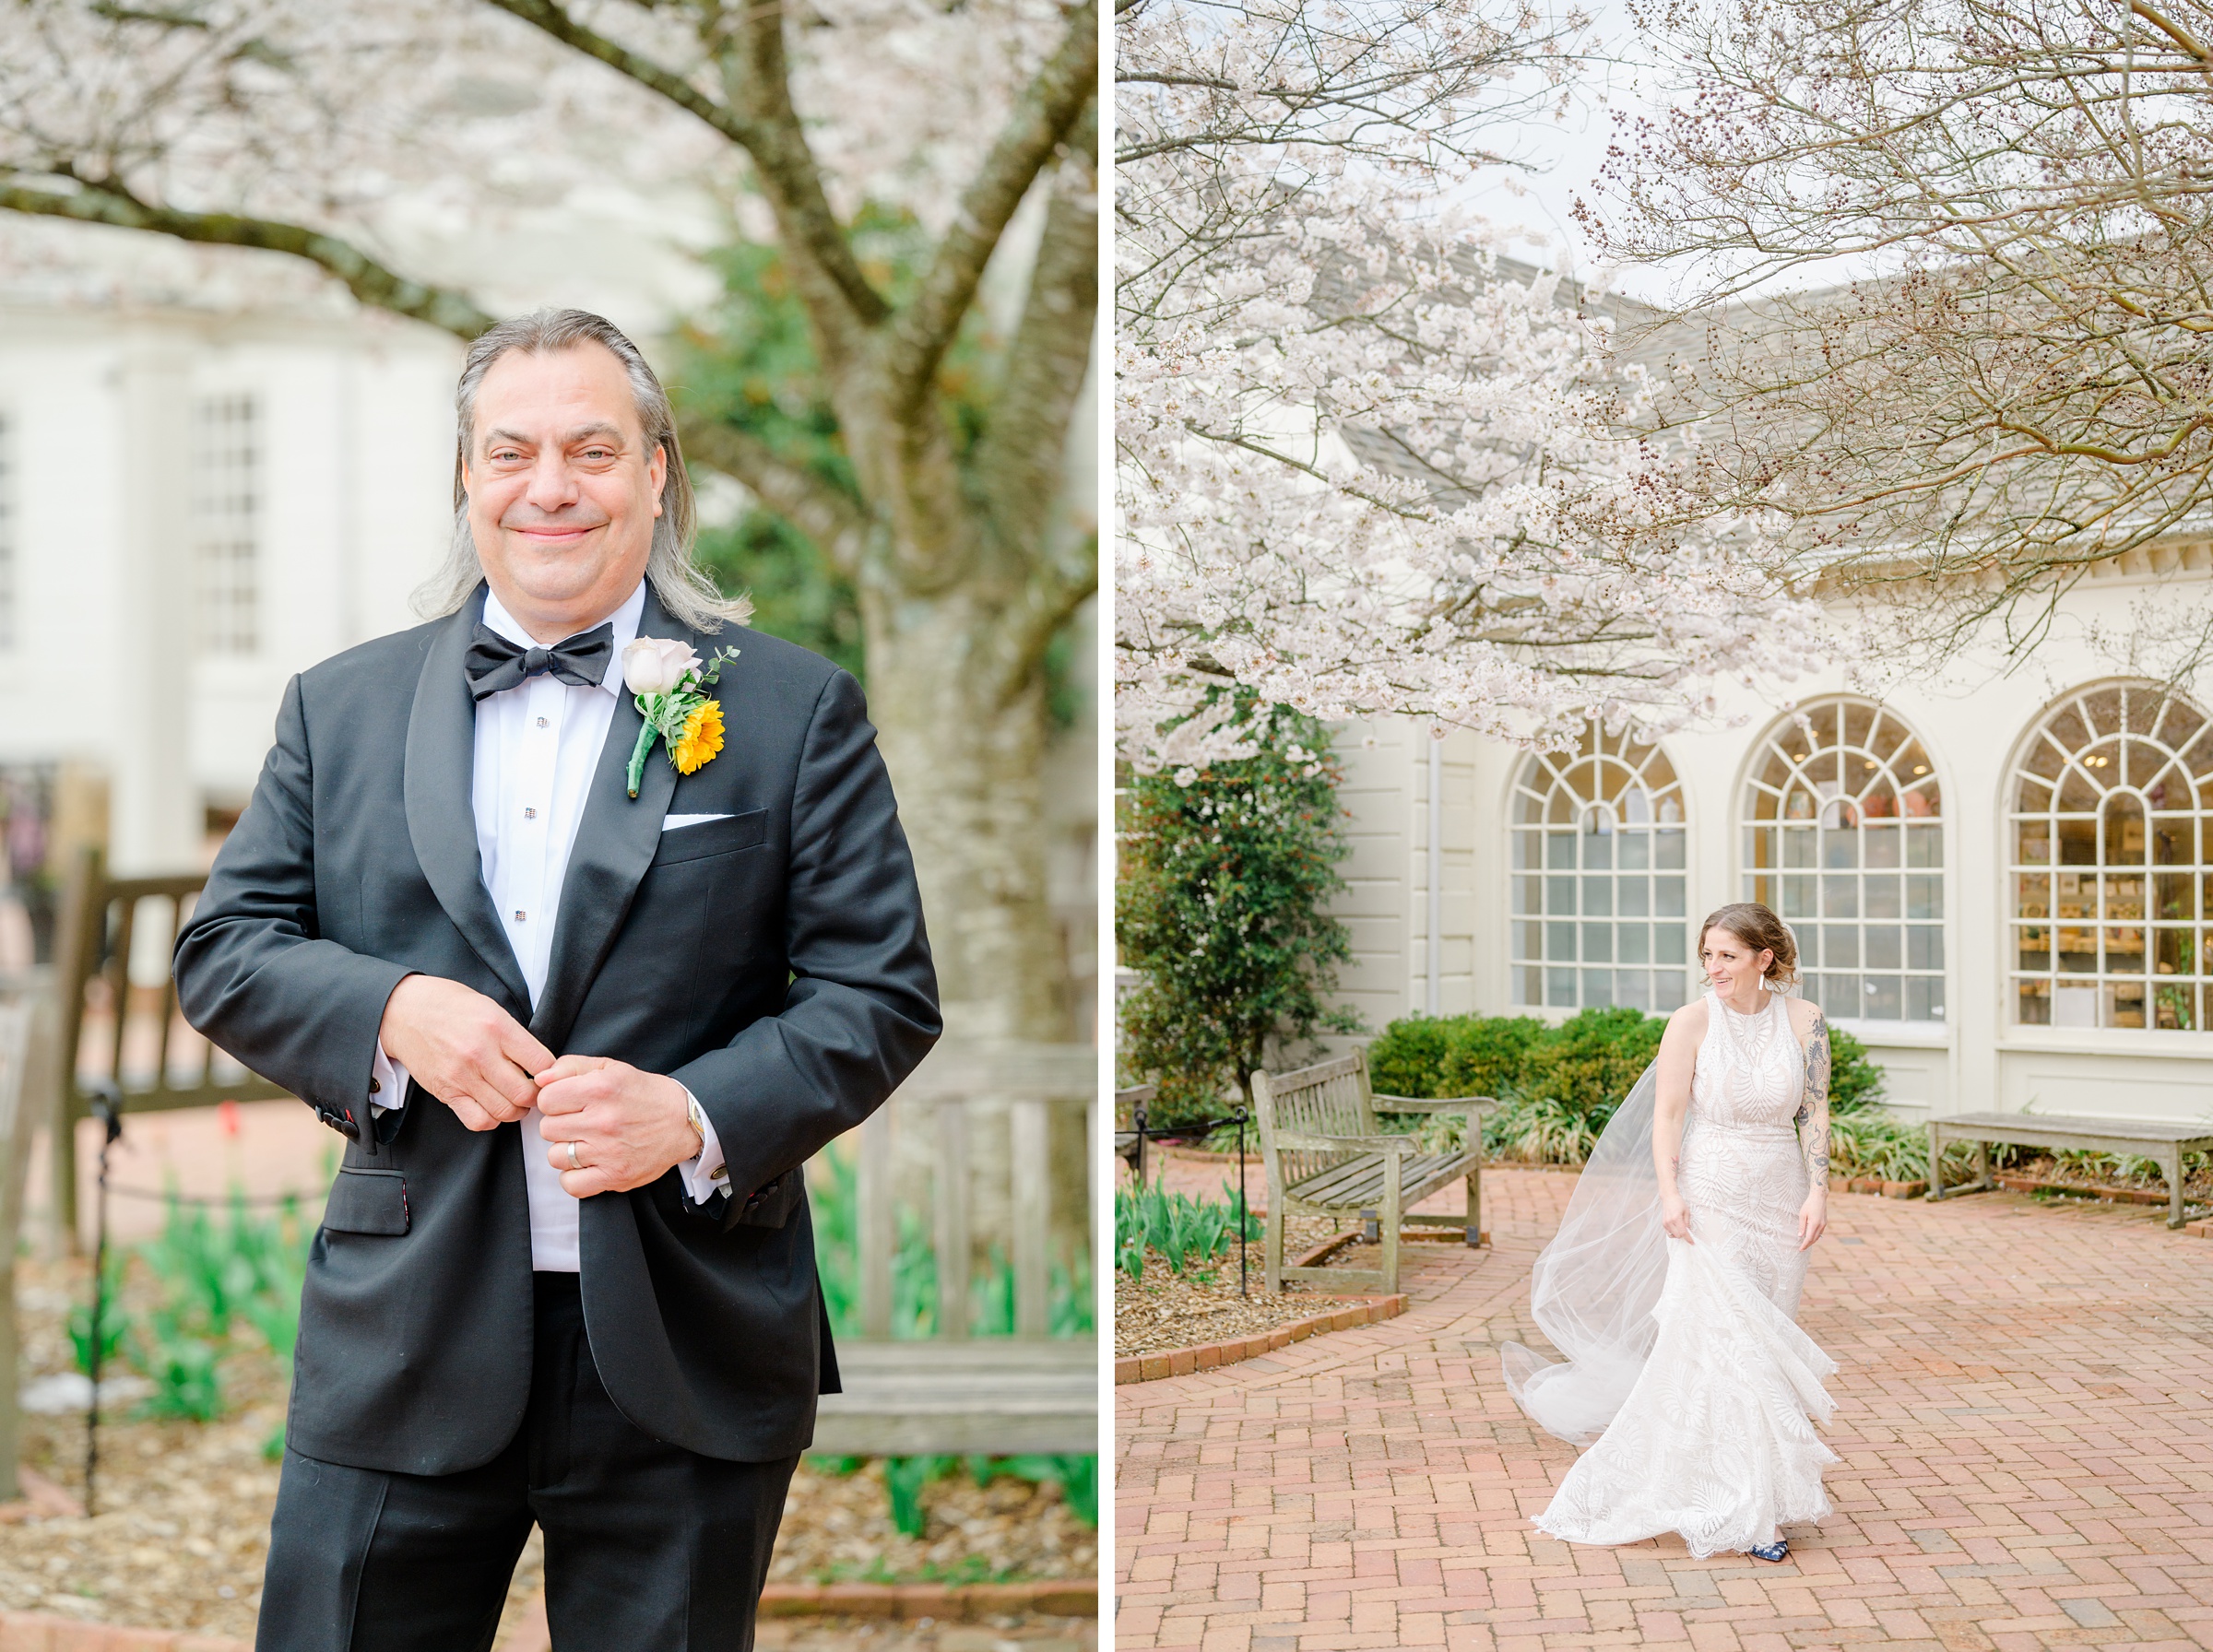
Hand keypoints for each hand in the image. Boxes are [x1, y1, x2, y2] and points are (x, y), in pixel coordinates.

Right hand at [378, 974, 552, 1131]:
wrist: (404, 1011)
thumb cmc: (450, 1006)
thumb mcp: (490, 1008)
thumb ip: (515, 1035)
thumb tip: (541, 1063)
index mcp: (497, 1027)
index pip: (542, 1063)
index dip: (550, 1072)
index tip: (547, 1073)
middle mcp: (481, 1053)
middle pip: (526, 1093)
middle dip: (536, 1096)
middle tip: (533, 1091)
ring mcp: (462, 1076)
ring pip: (505, 1111)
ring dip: (516, 1111)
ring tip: (514, 1100)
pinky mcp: (446, 1092)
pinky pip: (477, 1120)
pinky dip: (491, 1119)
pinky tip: (492, 1106)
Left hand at [533, 1054, 698, 1198]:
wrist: (683, 1120)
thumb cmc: (643, 1094)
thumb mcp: (610, 1068)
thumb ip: (570, 1067)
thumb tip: (539, 1080)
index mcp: (600, 1089)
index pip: (546, 1100)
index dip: (554, 1101)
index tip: (568, 1103)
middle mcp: (603, 1120)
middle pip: (547, 1129)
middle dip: (560, 1125)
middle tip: (580, 1123)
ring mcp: (608, 1151)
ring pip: (555, 1157)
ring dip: (566, 1151)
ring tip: (586, 1143)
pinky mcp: (615, 1176)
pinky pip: (571, 1185)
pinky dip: (574, 1177)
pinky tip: (587, 1164)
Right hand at [1660, 1193, 1693, 1242]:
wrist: (1669, 1197)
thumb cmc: (1679, 1203)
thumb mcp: (1687, 1211)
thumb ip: (1687, 1222)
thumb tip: (1689, 1231)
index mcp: (1676, 1218)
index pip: (1683, 1232)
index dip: (1688, 1238)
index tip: (1692, 1243)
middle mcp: (1669, 1222)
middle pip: (1678, 1236)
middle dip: (1684, 1235)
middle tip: (1687, 1229)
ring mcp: (1665, 1223)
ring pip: (1673, 1235)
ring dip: (1678, 1234)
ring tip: (1681, 1227)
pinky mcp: (1663, 1224)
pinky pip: (1669, 1233)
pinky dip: (1674, 1232)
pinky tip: (1676, 1227)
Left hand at [1797, 1190, 1827, 1250]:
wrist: (1819, 1198)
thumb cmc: (1808, 1205)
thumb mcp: (1802, 1215)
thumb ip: (1801, 1226)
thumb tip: (1800, 1236)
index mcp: (1814, 1224)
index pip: (1809, 1238)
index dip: (1804, 1245)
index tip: (1800, 1249)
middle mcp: (1820, 1226)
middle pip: (1814, 1239)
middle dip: (1808, 1245)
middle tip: (1802, 1249)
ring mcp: (1824, 1224)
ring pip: (1818, 1236)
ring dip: (1812, 1241)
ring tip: (1805, 1244)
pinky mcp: (1825, 1222)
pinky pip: (1820, 1232)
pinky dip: (1815, 1236)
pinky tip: (1811, 1236)